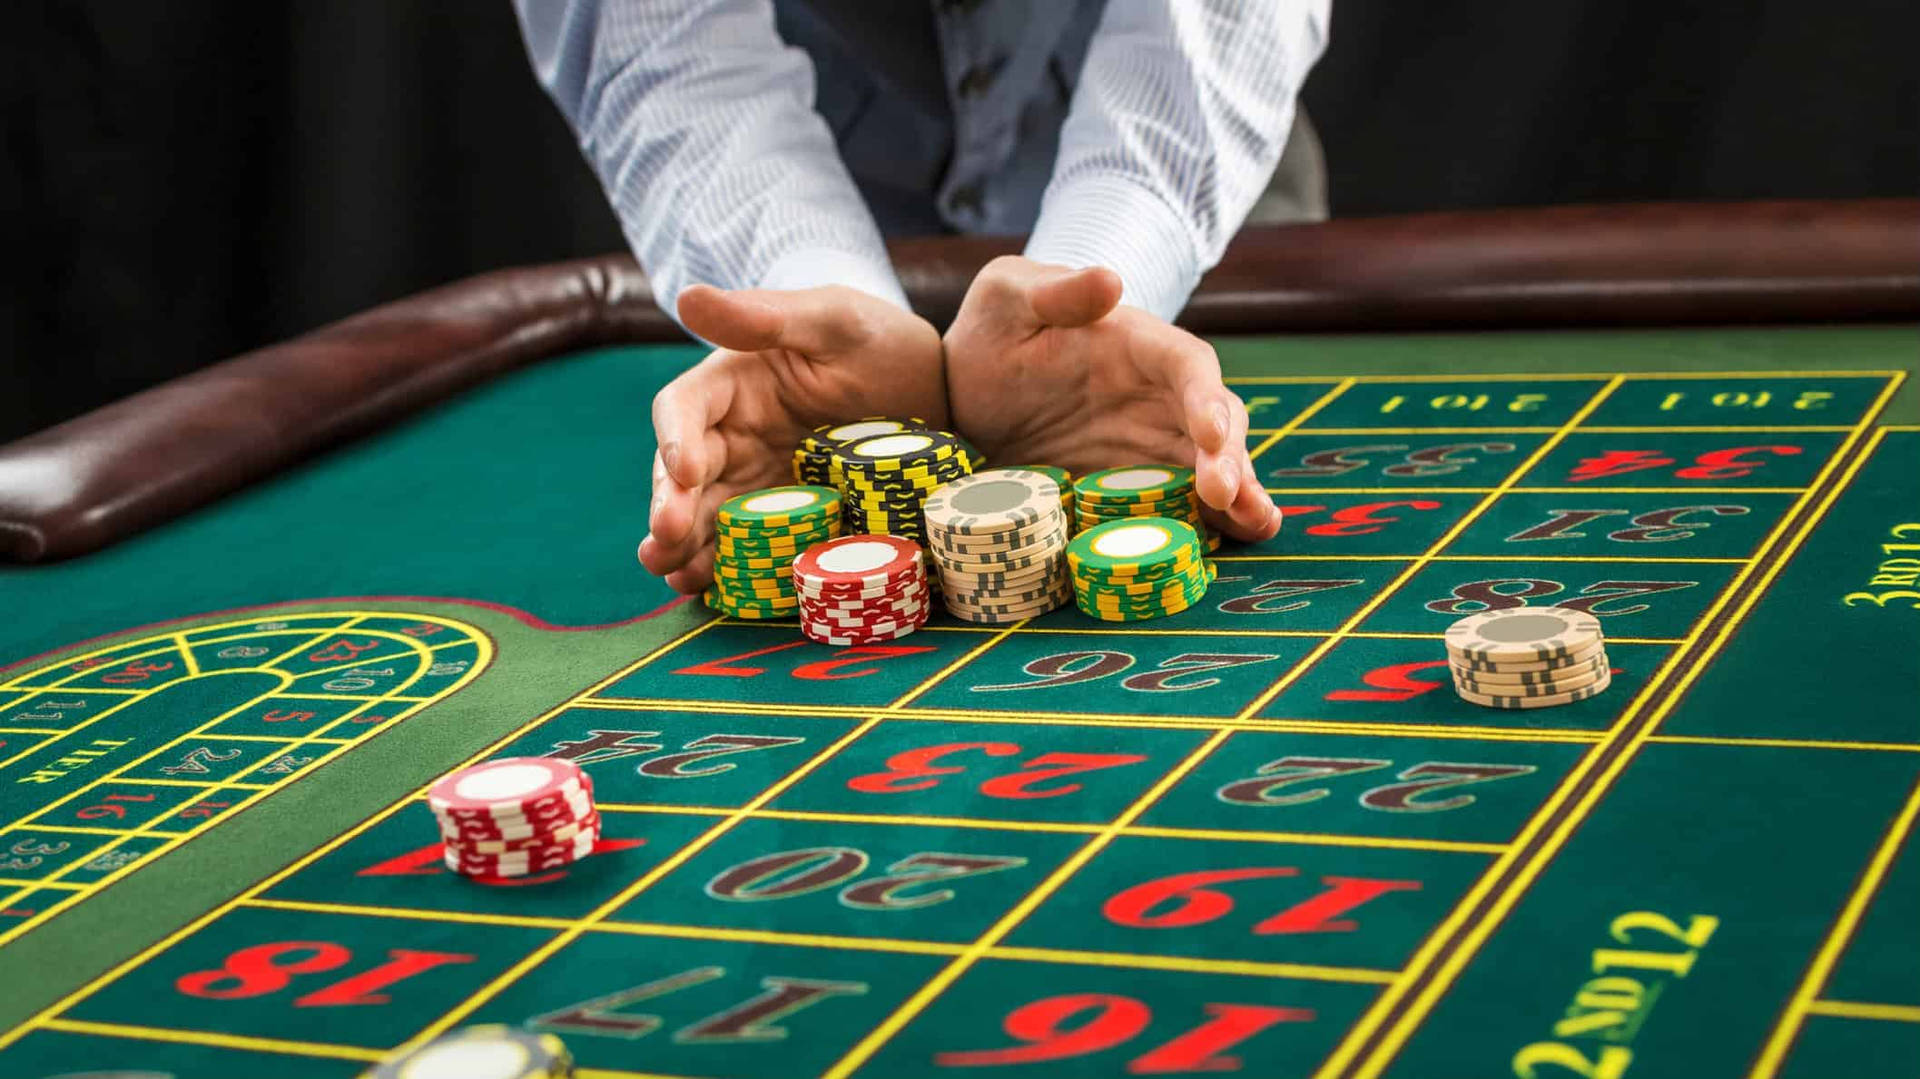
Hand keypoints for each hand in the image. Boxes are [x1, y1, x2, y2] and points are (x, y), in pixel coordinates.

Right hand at [641, 284, 946, 592]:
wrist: (940, 394)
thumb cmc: (879, 340)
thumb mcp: (834, 320)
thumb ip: (766, 316)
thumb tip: (688, 297)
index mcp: (734, 382)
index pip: (683, 408)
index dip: (673, 439)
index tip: (685, 470)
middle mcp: (734, 435)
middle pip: (683, 474)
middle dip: (670, 507)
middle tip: (665, 540)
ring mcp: (758, 482)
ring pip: (706, 516)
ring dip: (684, 548)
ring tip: (676, 576)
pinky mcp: (787, 519)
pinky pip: (747, 546)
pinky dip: (726, 568)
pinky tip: (712, 590)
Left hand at [942, 256, 1279, 542]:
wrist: (964, 392)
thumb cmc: (991, 333)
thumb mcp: (1006, 297)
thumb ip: (1055, 291)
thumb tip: (1110, 280)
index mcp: (1137, 344)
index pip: (1188, 365)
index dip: (1206, 398)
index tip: (1212, 434)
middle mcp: (1158, 395)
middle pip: (1215, 422)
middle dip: (1231, 457)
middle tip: (1229, 496)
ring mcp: (1151, 443)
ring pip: (1213, 466)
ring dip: (1240, 494)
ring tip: (1257, 523)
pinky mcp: (1135, 484)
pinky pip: (1182, 502)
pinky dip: (1211, 521)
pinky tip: (1232, 543)